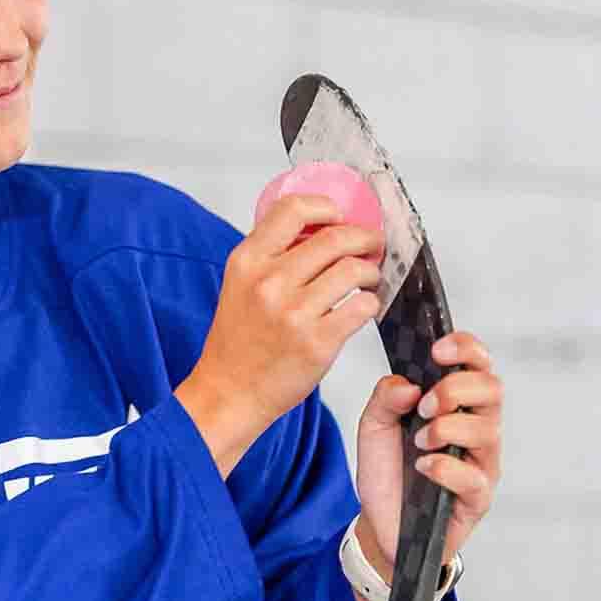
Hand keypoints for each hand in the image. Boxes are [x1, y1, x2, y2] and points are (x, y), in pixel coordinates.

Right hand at [176, 194, 385, 476]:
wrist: (229, 393)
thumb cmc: (237, 342)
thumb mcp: (239, 284)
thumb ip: (271, 254)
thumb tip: (320, 228)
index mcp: (247, 261)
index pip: (293, 209)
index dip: (326, 208)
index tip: (339, 216)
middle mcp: (269, 282)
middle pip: (334, 238)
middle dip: (363, 238)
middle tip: (371, 245)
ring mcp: (294, 313)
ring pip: (353, 270)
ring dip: (370, 272)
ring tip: (368, 279)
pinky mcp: (318, 342)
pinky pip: (362, 307)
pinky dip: (369, 304)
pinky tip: (362, 307)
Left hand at [354, 331, 502, 572]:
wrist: (380, 522)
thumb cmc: (388, 469)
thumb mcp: (374, 425)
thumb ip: (385, 397)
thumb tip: (407, 384)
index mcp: (457, 403)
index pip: (478, 364)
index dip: (466, 348)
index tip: (436, 350)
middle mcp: (477, 428)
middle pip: (493, 389)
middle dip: (456, 388)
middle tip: (423, 405)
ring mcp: (481, 463)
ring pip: (487, 430)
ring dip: (447, 427)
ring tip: (419, 440)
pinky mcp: (477, 498)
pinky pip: (474, 477)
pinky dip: (446, 466)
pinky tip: (424, 468)